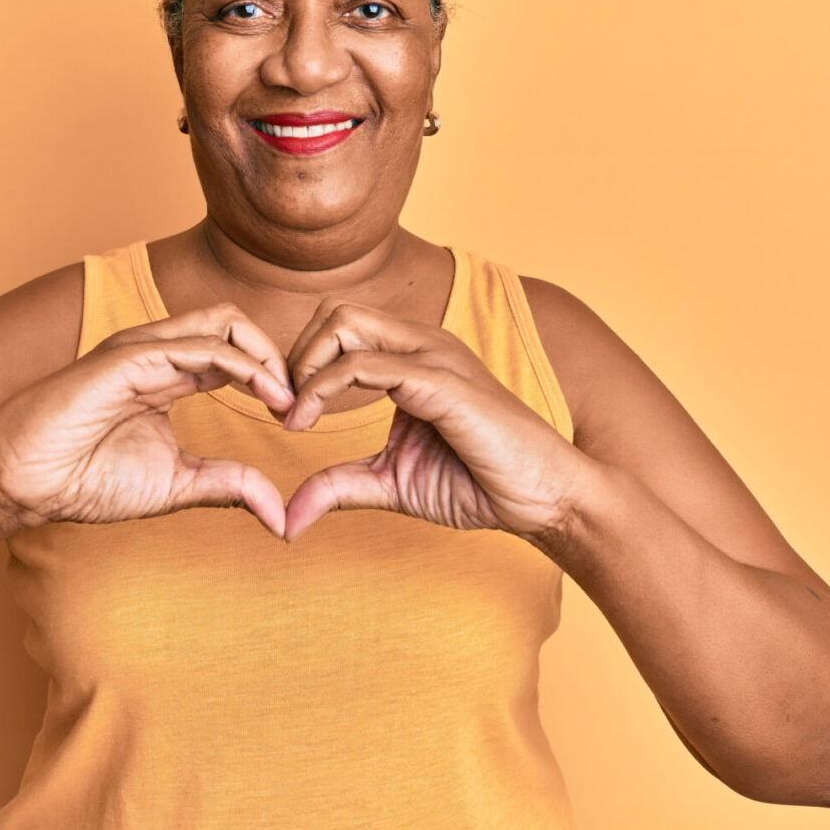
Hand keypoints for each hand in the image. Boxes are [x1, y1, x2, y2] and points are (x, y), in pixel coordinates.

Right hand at [0, 304, 296, 537]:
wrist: (21, 483)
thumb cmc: (82, 480)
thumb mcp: (175, 485)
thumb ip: (227, 486)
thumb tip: (281, 516)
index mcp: (167, 376)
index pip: (235, 351)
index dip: (275, 377)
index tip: (298, 419)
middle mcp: (156, 354)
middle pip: (236, 324)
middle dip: (279, 355)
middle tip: (301, 403)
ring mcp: (140, 350)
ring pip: (222, 322)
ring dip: (267, 356)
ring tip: (288, 399)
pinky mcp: (126, 358)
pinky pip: (197, 347)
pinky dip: (242, 366)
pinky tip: (265, 395)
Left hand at [280, 301, 579, 543]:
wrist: (544, 498)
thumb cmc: (480, 483)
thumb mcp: (391, 484)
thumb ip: (339, 487)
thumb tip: (286, 518)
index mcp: (412, 356)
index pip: (339, 326)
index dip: (300, 364)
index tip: (285, 414)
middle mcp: (422, 343)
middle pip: (334, 310)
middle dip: (296, 356)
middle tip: (285, 409)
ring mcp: (434, 357)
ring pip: (344, 323)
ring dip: (304, 367)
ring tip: (294, 417)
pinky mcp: (443, 383)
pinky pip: (367, 365)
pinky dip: (324, 389)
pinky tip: (309, 425)